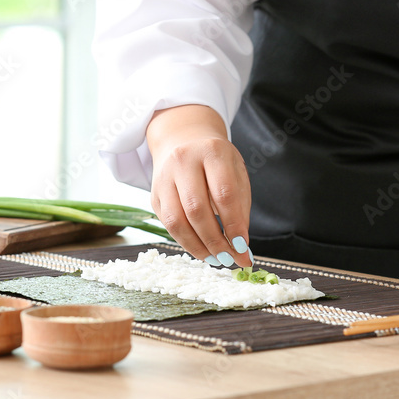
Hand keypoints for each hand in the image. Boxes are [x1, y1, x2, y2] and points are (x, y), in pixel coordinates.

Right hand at [146, 105, 252, 266]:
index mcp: (211, 151)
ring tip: (216, 259)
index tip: (244, 247)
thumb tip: (241, 246)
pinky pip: (169, 225)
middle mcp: (183, 161)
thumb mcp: (236, 173)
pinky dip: (186, 242)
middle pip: (197, 209)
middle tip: (231, 259)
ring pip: (177, 221)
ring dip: (198, 246)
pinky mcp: (155, 195)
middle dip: (215, 241)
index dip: (233, 224)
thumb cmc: (216, 160)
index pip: (223, 194)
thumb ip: (240, 206)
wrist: (183, 139)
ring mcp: (164, 178)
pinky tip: (202, 250)